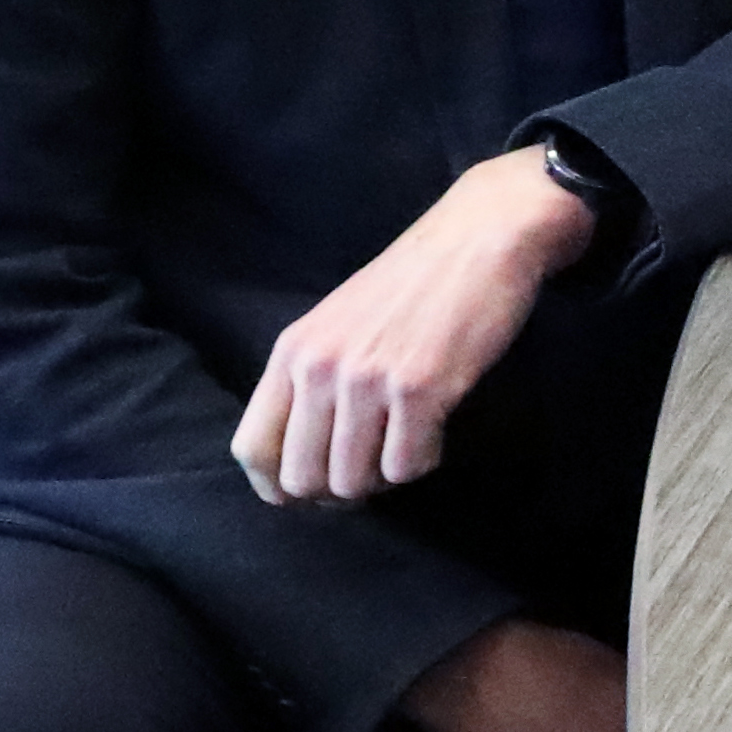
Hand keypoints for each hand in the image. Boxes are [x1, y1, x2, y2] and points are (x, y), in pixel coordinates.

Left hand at [231, 147, 595, 506]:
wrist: (479, 239)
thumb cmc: (413, 284)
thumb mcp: (337, 323)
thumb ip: (312, 378)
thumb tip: (306, 456)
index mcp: (292, 351)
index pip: (252, 448)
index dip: (278, 486)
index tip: (312, 491)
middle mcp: (320, 368)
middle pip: (301, 478)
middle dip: (336, 492)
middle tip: (369, 471)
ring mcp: (368, 380)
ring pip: (354, 482)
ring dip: (382, 478)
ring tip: (404, 444)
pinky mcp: (421, 390)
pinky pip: (407, 467)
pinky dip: (424, 461)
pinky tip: (436, 429)